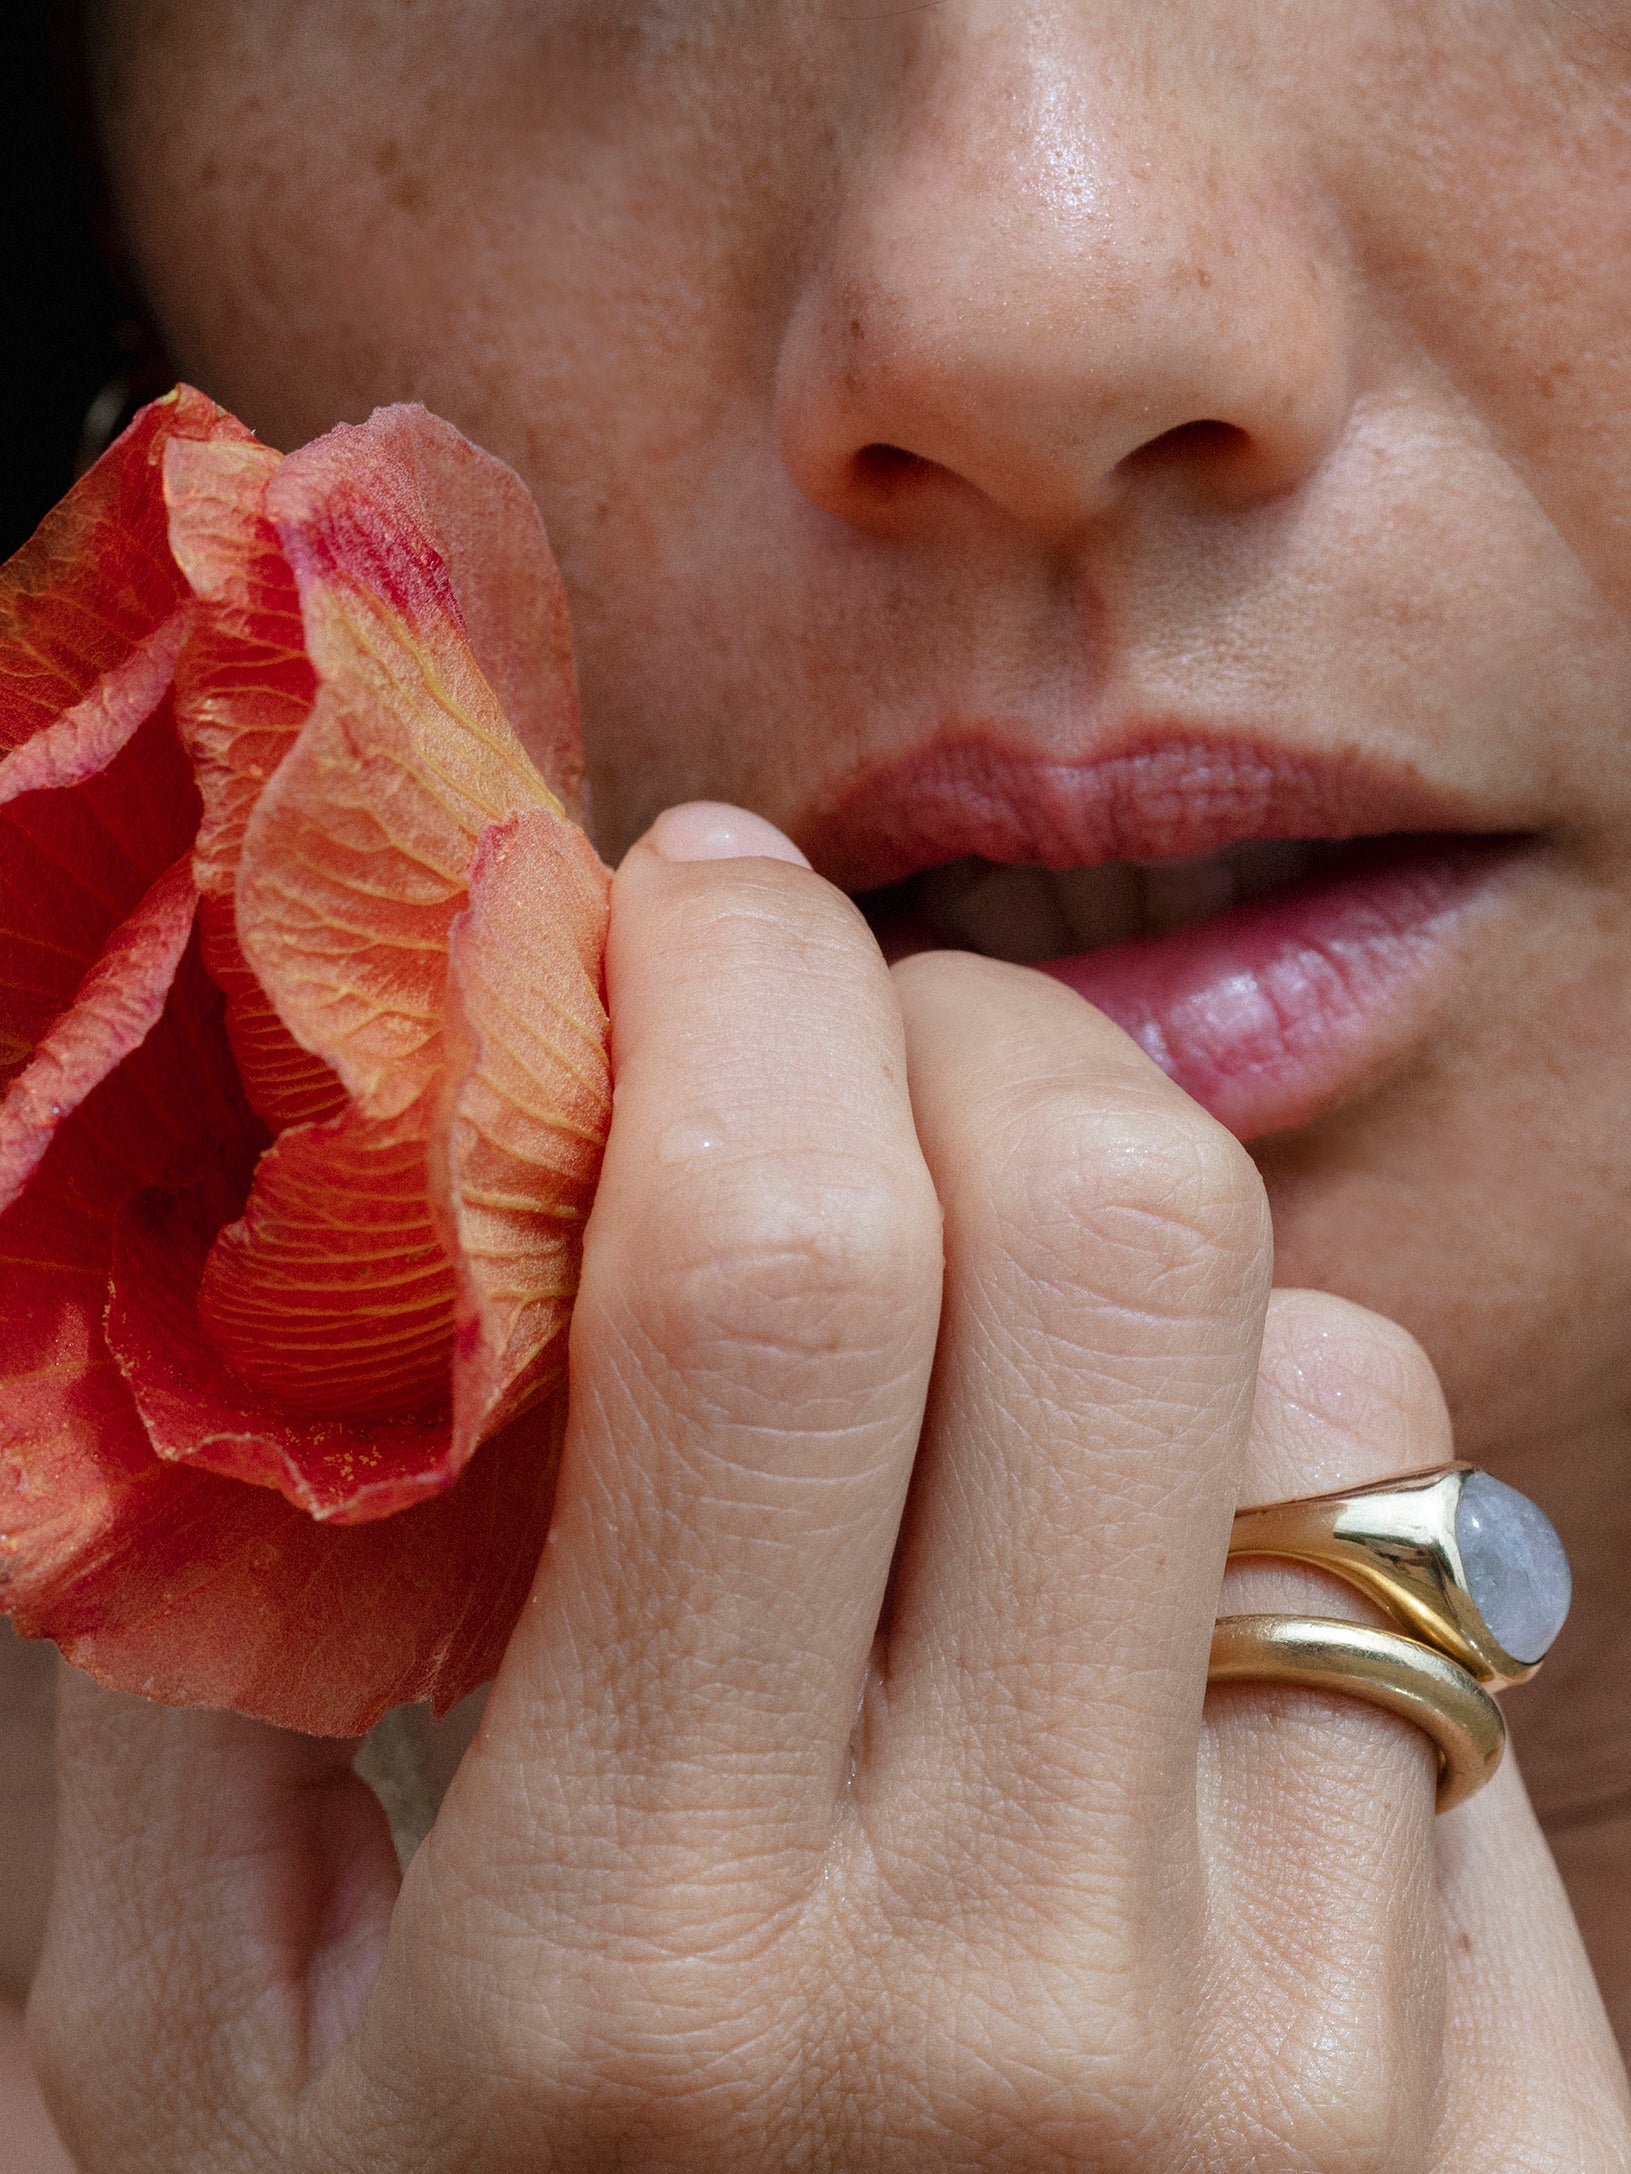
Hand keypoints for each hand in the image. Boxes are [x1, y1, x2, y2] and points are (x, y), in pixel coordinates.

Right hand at [29, 806, 1628, 2170]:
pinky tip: (1138, 1629)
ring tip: (1007, 1355)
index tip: (689, 891)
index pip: (769, 1271)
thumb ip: (190, 1689)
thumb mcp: (192, 2104)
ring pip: (1336, 1394)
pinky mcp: (1498, 2119)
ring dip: (1155, 1279)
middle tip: (866, 1035)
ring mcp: (1313, 2067)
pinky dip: (1293, 1530)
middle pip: (1112, 1242)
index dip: (734, 990)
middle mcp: (1024, 1998)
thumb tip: (258, 1289)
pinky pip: (1447, 1629)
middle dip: (978, 1029)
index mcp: (640, 1970)